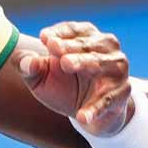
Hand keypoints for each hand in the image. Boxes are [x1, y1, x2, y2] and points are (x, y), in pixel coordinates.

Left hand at [10, 21, 133, 135]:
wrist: (88, 115)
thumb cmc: (63, 87)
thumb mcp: (40, 77)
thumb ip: (29, 67)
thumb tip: (26, 62)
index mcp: (86, 38)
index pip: (73, 30)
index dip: (59, 33)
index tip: (43, 38)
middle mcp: (105, 49)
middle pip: (87, 44)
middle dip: (70, 45)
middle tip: (54, 48)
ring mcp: (116, 70)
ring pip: (101, 63)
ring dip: (84, 62)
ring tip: (66, 64)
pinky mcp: (120, 94)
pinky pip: (108, 100)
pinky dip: (95, 108)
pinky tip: (82, 117)